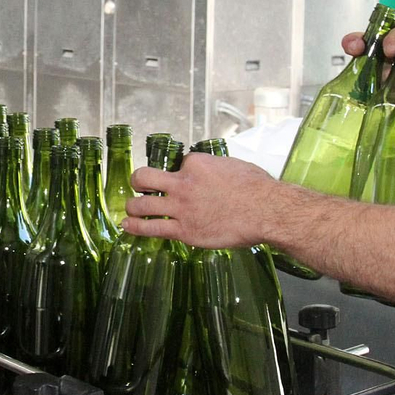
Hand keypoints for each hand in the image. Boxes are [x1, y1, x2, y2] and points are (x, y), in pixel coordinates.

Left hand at [124, 153, 292, 248]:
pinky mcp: (184, 230)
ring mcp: (181, 207)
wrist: (267, 211)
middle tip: (140, 187)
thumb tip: (213, 173)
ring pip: (142, 205)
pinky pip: (152, 228)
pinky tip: (128, 227)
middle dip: (138, 181)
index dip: (180, 172)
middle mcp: (183, 183)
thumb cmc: (258, 189)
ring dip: (132, 207)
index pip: (177, 164)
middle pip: (144, 177)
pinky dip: (136, 227)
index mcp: (196, 164)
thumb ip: (216, 168)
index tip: (183, 180)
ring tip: (130, 209)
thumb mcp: (233, 166)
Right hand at [341, 27, 394, 114]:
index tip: (390, 48)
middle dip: (362, 41)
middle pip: (374, 41)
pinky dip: (366, 83)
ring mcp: (393, 68)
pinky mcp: (391, 87)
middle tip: (359, 48)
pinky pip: (375, 83)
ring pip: (369, 60)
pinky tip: (363, 85)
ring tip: (352, 60)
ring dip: (358, 59)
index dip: (388, 36)